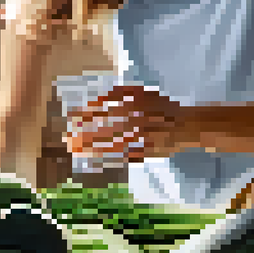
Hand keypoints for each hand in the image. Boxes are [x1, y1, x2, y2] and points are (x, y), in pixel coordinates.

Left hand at [64, 85, 186, 160]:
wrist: (186, 126)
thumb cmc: (163, 107)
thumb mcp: (145, 93)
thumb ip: (124, 93)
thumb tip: (98, 99)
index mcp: (137, 106)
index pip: (106, 110)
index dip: (88, 114)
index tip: (72, 117)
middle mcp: (138, 123)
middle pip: (105, 130)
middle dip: (84, 135)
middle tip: (67, 139)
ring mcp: (141, 140)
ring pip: (112, 146)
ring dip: (92, 148)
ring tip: (75, 150)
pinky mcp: (145, 153)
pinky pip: (122, 157)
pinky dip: (107, 158)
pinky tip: (93, 160)